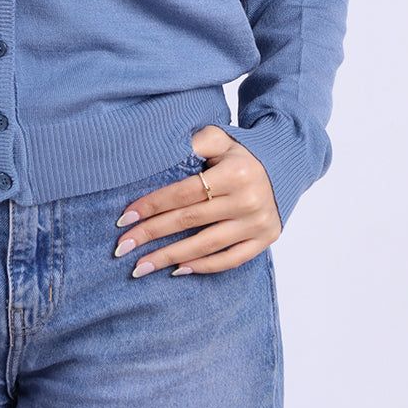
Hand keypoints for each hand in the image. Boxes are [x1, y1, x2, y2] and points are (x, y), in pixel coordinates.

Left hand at [113, 125, 280, 276]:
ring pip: (205, 245)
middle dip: (151, 234)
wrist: (286, 163)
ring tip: (141, 266)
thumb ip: (192, 142)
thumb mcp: (219, 137)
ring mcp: (257, 223)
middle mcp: (247, 199)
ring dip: (169, 257)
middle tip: (122, 247)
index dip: (151, 206)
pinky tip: (177, 269)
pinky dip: (203, 266)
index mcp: (233, 172)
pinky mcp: (265, 239)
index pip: (182, 193)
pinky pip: (230, 259)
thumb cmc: (242, 151)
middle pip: (188, 220)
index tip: (124, 219)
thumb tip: (157, 155)